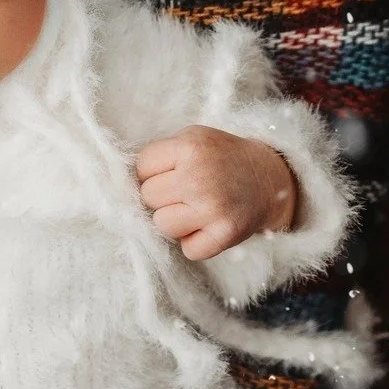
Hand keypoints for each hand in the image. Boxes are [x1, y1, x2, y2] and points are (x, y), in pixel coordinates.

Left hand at [135, 125, 297, 260]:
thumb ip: (162, 156)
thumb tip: (119, 184)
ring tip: (196, 209)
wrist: (269, 179)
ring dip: (175, 221)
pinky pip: (187, 249)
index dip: (153, 173)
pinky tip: (208, 226)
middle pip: (148, 197)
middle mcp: (199, 176)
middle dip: (162, 197)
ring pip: (161, 225)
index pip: (141, 167)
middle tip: (186, 193)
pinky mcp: (224, 234)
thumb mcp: (194, 139)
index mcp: (190, 147)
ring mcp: (212, 207)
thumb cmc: (221, 159)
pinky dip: (195, 242)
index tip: (172, 174)